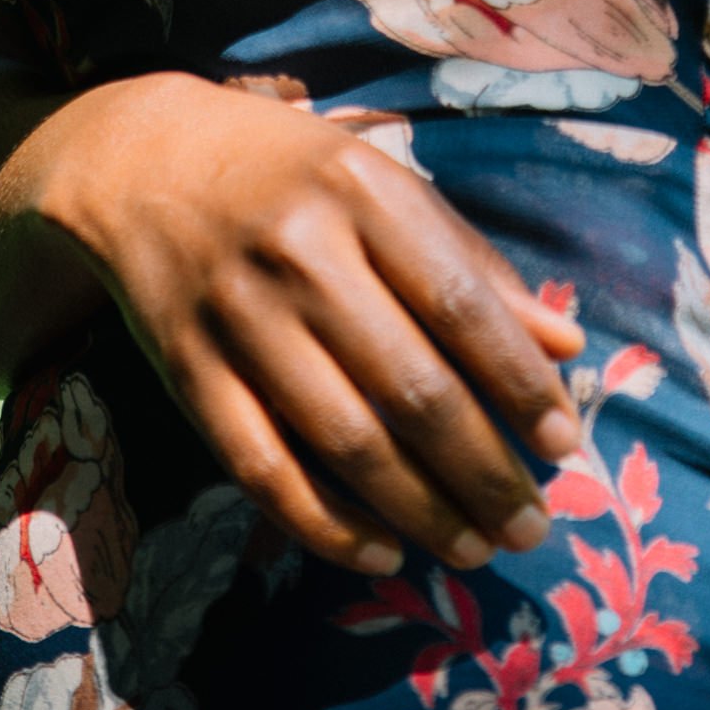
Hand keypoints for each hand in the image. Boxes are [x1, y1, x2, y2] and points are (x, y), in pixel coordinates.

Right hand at [31, 71, 585, 576]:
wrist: (144, 159)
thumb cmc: (293, 174)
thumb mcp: (385, 186)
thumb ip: (471, 263)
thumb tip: (566, 345)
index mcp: (365, 191)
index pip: (460, 303)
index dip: (519, 383)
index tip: (565, 445)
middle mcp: (302, 251)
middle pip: (409, 385)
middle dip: (482, 470)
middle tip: (531, 527)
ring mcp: (239, 315)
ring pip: (343, 439)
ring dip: (420, 509)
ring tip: (476, 548)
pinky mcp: (188, 371)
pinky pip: (262, 468)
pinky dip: (325, 524)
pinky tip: (381, 550)